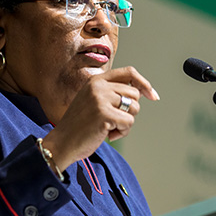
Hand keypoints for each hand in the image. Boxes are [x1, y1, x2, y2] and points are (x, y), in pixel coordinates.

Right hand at [41, 66, 158, 171]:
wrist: (62, 142)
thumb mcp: (94, 101)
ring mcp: (100, 99)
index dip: (144, 83)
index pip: (129, 72)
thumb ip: (113, 92)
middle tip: (114, 120)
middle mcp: (98, 86)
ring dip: (126, 123)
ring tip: (109, 128)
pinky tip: (108, 135)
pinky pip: (129, 123)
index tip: (153, 96)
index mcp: (96, 80)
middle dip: (130, 111)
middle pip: (134, 94)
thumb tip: (143, 91)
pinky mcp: (104, 114)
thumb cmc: (80, 125)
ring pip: (134, 108)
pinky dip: (122, 132)